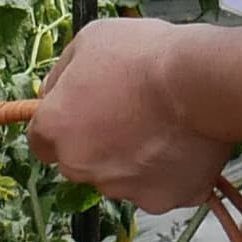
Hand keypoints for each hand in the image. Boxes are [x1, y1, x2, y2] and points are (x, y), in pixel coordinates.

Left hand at [29, 19, 238, 212]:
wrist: (200, 82)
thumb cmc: (143, 55)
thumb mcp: (90, 40)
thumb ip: (63, 74)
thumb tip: (53, 91)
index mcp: (56, 128)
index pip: (42, 142)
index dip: (64, 126)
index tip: (85, 112)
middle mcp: (80, 166)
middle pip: (80, 163)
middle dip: (98, 144)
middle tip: (130, 114)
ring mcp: (121, 188)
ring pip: (120, 178)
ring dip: (132, 160)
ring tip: (163, 126)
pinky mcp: (161, 200)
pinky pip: (159, 188)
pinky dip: (168, 173)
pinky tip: (184, 144)